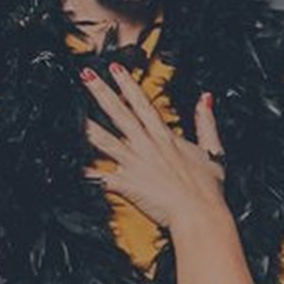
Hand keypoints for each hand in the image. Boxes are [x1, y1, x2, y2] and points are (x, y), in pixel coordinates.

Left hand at [82, 64, 225, 229]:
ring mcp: (135, 165)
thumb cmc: (207, 189)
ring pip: (106, 141)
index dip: (128, 85)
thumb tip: (206, 99)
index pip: (143, 105)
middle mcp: (147, 147)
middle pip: (120, 114)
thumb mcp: (213, 150)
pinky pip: (102, 178)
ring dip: (88, 126)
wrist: (200, 214)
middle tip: (86, 76)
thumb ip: (206, 123)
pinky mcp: (128, 185)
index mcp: (165, 138)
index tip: (115, 69)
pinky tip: (72, 167)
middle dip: (102, 93)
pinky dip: (87, 174)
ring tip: (71, 113)